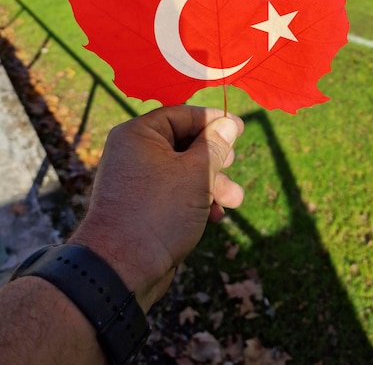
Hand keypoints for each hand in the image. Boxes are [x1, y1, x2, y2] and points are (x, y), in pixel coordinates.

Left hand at [70, 105, 243, 310]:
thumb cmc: (159, 211)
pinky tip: (215, 216)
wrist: (121, 270)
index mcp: (139, 134)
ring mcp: (138, 181)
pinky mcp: (144, 207)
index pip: (181, 115)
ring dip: (212, 183)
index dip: (212, 120)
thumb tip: (227, 123)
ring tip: (234, 200)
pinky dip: (196, 200)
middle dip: (215, 158)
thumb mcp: (196, 173)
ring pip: (183, 171)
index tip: (238, 128)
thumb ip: (215, 145)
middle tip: (233, 163)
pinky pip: (175, 193)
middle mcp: (135, 153)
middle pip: (185, 143)